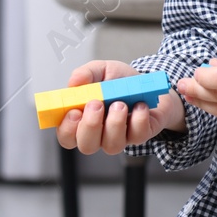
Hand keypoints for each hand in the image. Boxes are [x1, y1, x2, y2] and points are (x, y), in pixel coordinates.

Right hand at [56, 60, 185, 155]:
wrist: (149, 84)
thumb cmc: (120, 81)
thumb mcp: (102, 70)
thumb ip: (86, 73)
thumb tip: (75, 81)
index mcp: (82, 120)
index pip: (66, 136)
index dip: (67, 129)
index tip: (73, 112)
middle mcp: (99, 134)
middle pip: (86, 146)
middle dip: (90, 126)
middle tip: (96, 104)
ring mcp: (120, 138)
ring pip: (112, 146)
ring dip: (115, 123)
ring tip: (120, 103)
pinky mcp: (140, 135)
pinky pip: (137, 136)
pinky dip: (139, 118)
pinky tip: (140, 104)